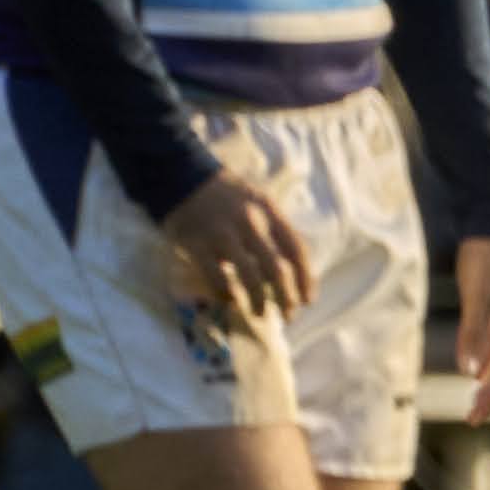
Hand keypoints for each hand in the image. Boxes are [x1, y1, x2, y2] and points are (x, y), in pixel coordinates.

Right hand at [163, 169, 313, 323]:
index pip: (296, 250)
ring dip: (258, 300)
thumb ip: (272, 230)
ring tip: (262, 313)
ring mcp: (222, 234)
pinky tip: (231, 301)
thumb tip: (285, 270)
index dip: (306, 277)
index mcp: (269, 211)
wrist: (180, 176)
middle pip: (276, 269)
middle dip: (287, 296)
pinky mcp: (196, 244)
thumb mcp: (257, 202)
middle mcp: (250, 223)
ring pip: (249, 276)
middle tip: (290, 314)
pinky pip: (215, 277)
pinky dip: (225, 293)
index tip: (309, 299)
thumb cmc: (224, 194)